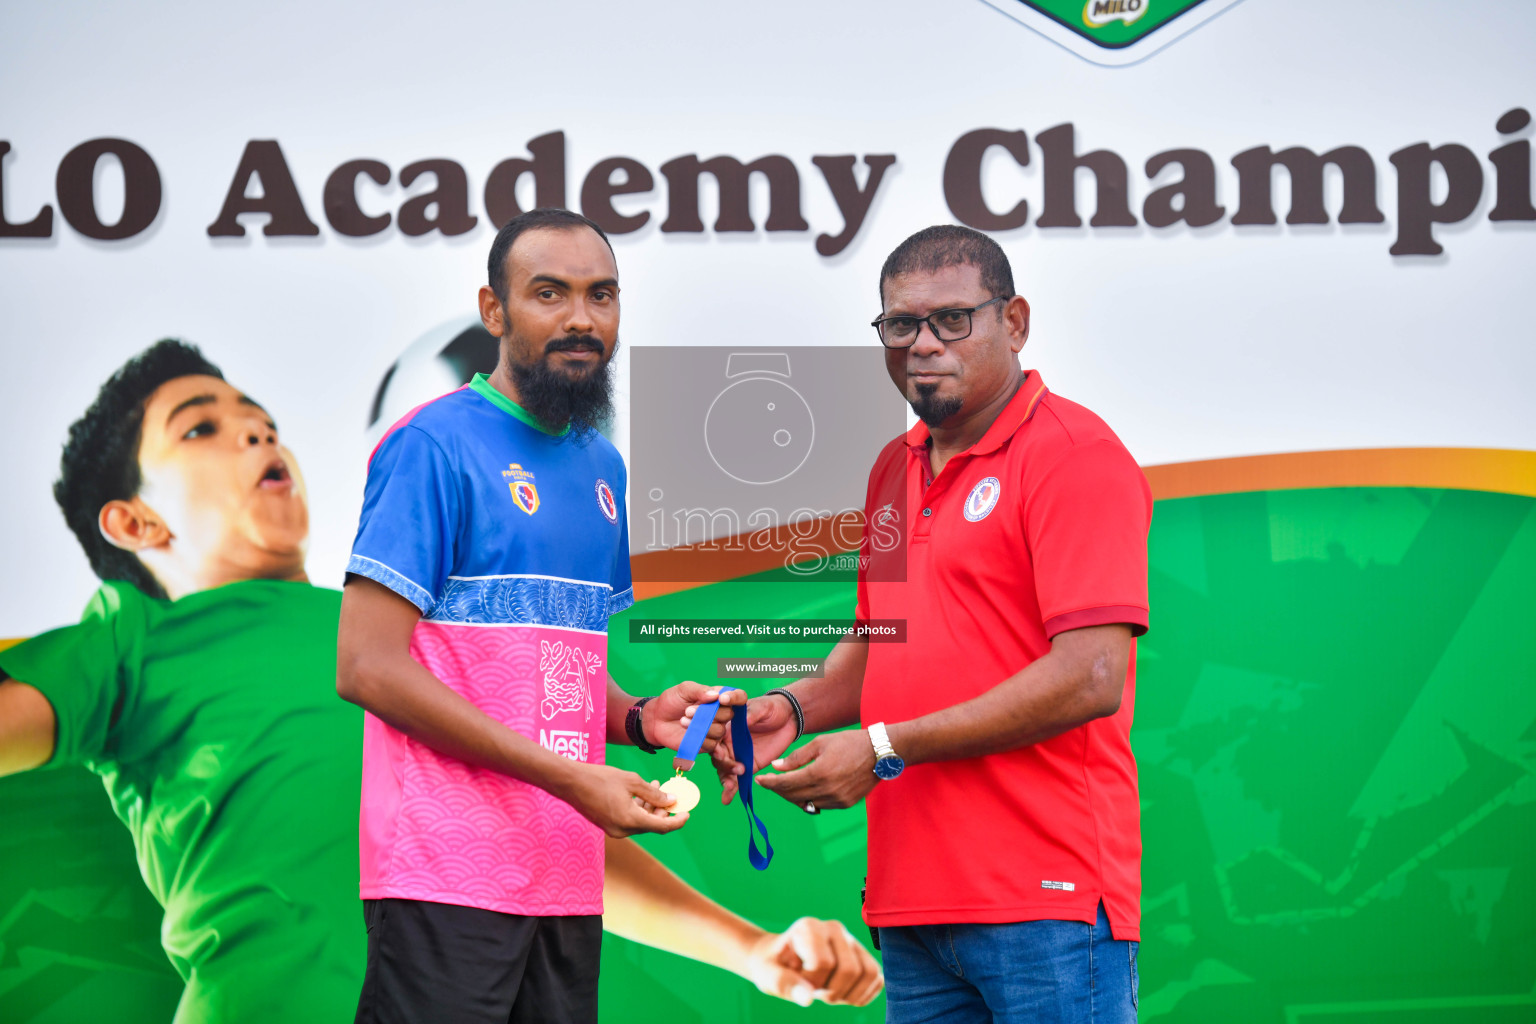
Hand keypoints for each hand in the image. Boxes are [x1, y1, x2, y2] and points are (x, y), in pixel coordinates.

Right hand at [560, 763, 687, 837]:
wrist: (570, 783)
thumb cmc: (600, 778)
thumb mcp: (631, 781)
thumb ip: (653, 794)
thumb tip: (671, 801)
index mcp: (630, 820)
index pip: (662, 826)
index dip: (677, 821)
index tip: (687, 813)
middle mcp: (623, 830)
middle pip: (652, 825)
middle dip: (663, 810)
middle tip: (669, 792)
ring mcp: (614, 830)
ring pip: (641, 823)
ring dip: (650, 808)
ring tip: (655, 786)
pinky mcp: (608, 826)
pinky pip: (629, 821)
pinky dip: (638, 810)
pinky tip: (640, 794)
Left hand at [643, 682, 746, 755]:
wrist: (656, 720)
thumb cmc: (671, 701)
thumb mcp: (684, 689)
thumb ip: (700, 690)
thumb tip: (716, 695)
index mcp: (717, 698)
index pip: (738, 697)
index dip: (735, 697)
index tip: (722, 699)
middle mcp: (719, 714)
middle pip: (729, 715)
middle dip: (712, 713)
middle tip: (689, 710)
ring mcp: (713, 730)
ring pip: (720, 731)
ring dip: (702, 726)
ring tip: (684, 719)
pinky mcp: (705, 744)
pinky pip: (711, 744)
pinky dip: (699, 738)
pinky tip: (686, 730)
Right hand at [712, 694, 798, 804]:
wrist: (789, 719)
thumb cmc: (771, 708)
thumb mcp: (761, 707)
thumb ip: (750, 713)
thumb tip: (742, 720)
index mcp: (725, 725)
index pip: (713, 735)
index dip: (713, 744)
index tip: (718, 752)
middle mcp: (727, 741)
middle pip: (716, 756)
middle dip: (722, 764)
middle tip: (734, 769)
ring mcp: (736, 755)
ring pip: (724, 769)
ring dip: (725, 779)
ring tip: (730, 787)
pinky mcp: (747, 766)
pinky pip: (736, 779)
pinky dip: (731, 790)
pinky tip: (727, 799)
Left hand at [743, 916, 883, 1006]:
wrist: (779, 959)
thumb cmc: (772, 965)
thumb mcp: (768, 975)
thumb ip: (785, 984)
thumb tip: (807, 998)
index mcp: (810, 927)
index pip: (824, 963)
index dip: (811, 983)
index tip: (798, 981)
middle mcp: (834, 928)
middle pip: (849, 970)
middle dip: (832, 991)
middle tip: (815, 990)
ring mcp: (851, 940)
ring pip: (868, 973)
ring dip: (848, 994)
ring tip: (828, 990)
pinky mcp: (863, 954)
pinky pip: (877, 978)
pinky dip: (863, 994)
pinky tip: (843, 994)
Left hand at [756, 729, 877, 811]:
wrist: (880, 753)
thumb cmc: (849, 742)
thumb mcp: (820, 743)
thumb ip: (796, 757)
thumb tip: (776, 767)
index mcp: (819, 772)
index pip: (786, 783)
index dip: (769, 783)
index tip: (758, 780)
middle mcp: (827, 790)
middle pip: (792, 796)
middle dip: (778, 789)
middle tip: (769, 782)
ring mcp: (837, 800)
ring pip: (805, 803)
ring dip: (792, 796)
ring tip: (786, 785)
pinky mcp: (845, 804)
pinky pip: (820, 805)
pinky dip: (810, 798)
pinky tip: (806, 789)